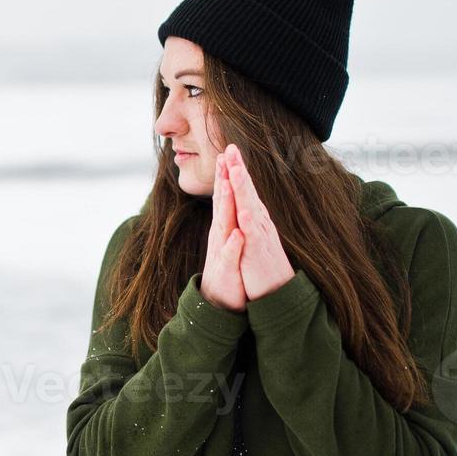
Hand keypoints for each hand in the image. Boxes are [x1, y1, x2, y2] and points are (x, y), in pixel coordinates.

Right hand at [198, 151, 246, 311]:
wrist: (220, 304)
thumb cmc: (229, 272)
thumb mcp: (230, 243)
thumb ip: (230, 222)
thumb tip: (233, 201)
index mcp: (224, 227)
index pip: (226, 196)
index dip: (227, 174)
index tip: (229, 151)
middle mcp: (221, 235)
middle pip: (222, 202)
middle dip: (224, 179)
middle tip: (225, 154)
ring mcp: (222, 251)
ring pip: (224, 224)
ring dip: (226, 204)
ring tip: (228, 183)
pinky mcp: (226, 270)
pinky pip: (230, 256)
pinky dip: (233, 244)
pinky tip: (236, 233)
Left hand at [222, 144, 295, 300]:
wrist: (275, 294)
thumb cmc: (260, 266)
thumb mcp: (250, 239)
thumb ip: (247, 220)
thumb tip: (243, 202)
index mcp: (252, 220)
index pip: (242, 191)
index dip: (234, 171)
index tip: (227, 150)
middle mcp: (257, 224)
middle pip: (246, 193)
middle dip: (238, 170)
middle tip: (231, 148)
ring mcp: (259, 237)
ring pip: (250, 209)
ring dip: (243, 190)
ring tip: (235, 170)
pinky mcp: (259, 254)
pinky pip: (254, 237)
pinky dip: (248, 224)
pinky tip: (243, 212)